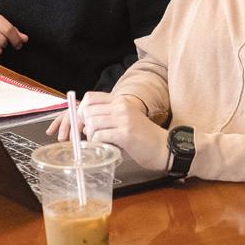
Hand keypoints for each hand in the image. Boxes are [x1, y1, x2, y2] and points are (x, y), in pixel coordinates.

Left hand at [49, 93, 168, 171]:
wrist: (163, 146)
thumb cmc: (143, 136)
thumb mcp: (126, 119)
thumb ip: (108, 117)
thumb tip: (84, 124)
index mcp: (121, 101)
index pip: (90, 97)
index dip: (81, 110)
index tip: (83, 123)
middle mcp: (121, 106)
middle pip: (87, 111)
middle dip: (82, 125)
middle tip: (87, 136)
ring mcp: (124, 119)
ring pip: (91, 123)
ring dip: (90, 136)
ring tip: (98, 142)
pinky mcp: (125, 134)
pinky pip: (99, 136)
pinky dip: (97, 143)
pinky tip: (105, 146)